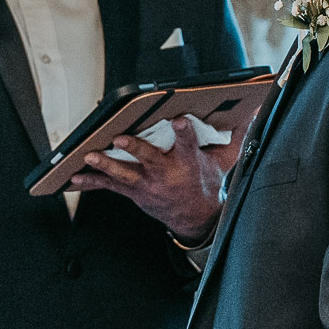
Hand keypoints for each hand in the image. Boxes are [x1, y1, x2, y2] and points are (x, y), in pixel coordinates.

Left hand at [66, 117, 233, 242]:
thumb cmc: (206, 183)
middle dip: (134, 149)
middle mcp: (166, 175)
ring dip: (106, 165)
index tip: (178, 121)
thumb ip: (237, 135)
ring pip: (124, 174)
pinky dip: (91, 183)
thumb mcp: (225, 161)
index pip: (188, 145)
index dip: (184, 133)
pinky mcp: (133, 192)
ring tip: (89, 157)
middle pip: (149, 160)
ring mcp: (147, 185)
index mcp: (189, 164)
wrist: (195, 218)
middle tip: (120, 138)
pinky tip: (73, 178)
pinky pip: (110, 187)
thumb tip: (255, 110)